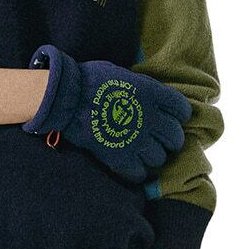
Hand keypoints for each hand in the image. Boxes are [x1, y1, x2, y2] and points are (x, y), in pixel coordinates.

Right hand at [21, 44, 190, 181]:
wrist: (66, 97)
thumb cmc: (90, 79)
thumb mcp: (124, 74)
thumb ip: (143, 87)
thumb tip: (150, 95)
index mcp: (152, 94)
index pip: (181, 109)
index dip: (179, 115)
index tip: (173, 117)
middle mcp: (150, 118)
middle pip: (175, 137)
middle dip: (171, 139)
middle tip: (162, 140)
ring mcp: (136, 140)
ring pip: (160, 158)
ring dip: (154, 156)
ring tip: (144, 153)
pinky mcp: (120, 158)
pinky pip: (140, 174)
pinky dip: (138, 172)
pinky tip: (132, 166)